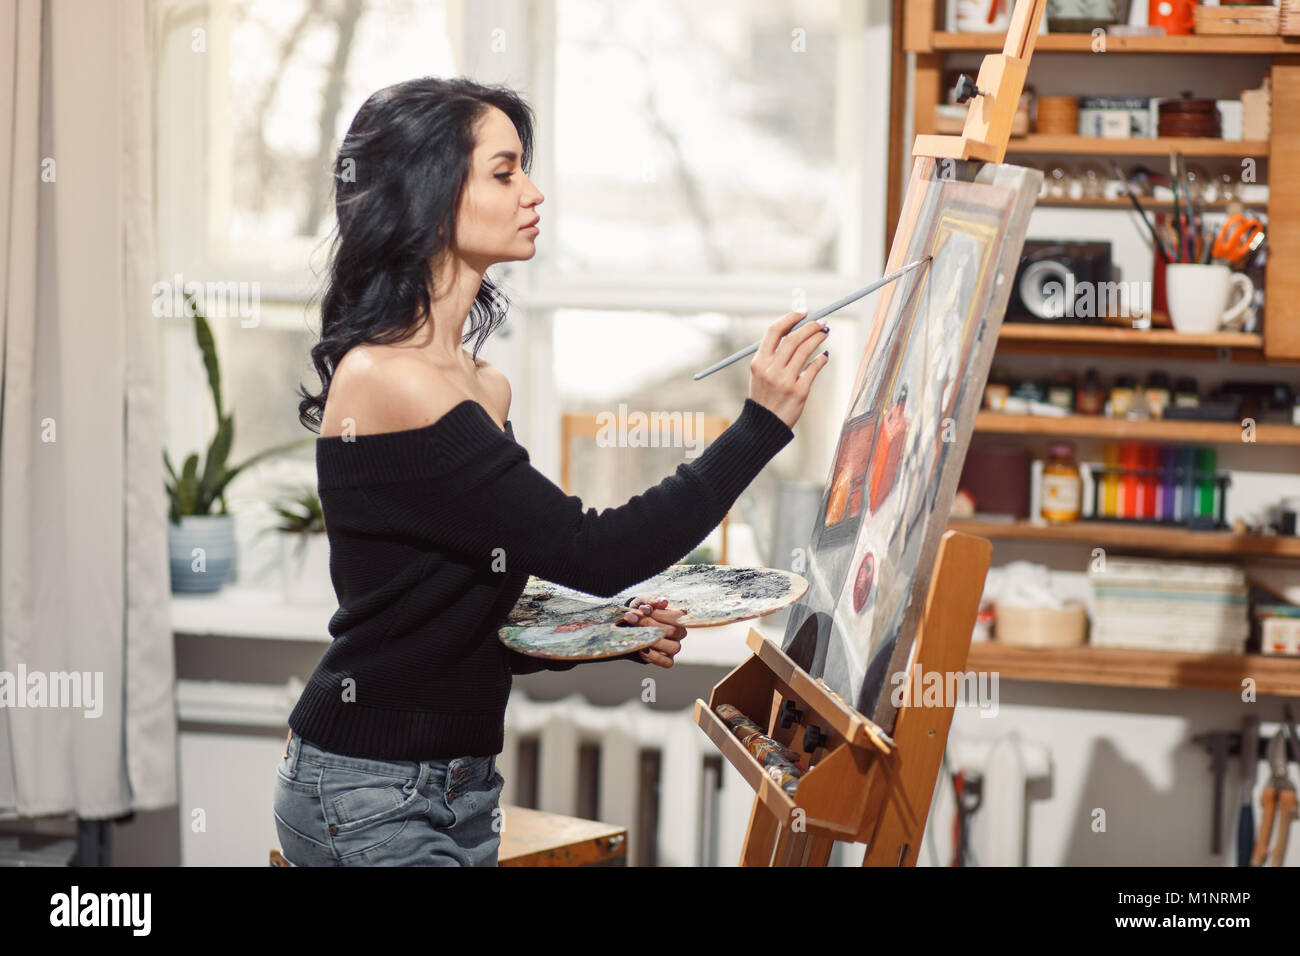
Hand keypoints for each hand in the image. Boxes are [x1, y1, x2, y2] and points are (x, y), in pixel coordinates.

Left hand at [621, 594, 685, 667]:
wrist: (629, 623)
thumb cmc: (640, 610)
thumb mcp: (642, 600)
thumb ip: (651, 599)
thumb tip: (663, 602)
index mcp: (678, 617)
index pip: (677, 616)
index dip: (659, 613)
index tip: (641, 609)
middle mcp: (679, 632)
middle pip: (672, 631)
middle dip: (649, 624)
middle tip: (631, 618)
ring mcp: (674, 646)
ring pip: (673, 647)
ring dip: (653, 641)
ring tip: (637, 635)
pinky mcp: (667, 659)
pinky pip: (667, 662)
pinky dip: (654, 657)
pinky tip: (642, 649)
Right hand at [748, 311, 830, 428]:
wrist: (764, 425)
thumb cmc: (765, 397)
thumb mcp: (761, 374)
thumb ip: (773, 355)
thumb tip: (796, 332)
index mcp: (759, 362)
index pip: (774, 332)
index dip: (790, 318)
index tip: (803, 313)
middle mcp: (771, 370)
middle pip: (793, 338)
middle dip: (809, 327)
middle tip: (821, 322)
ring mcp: (785, 381)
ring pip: (805, 351)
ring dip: (817, 338)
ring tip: (825, 332)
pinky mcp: (799, 392)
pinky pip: (813, 369)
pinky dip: (821, 359)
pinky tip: (824, 355)